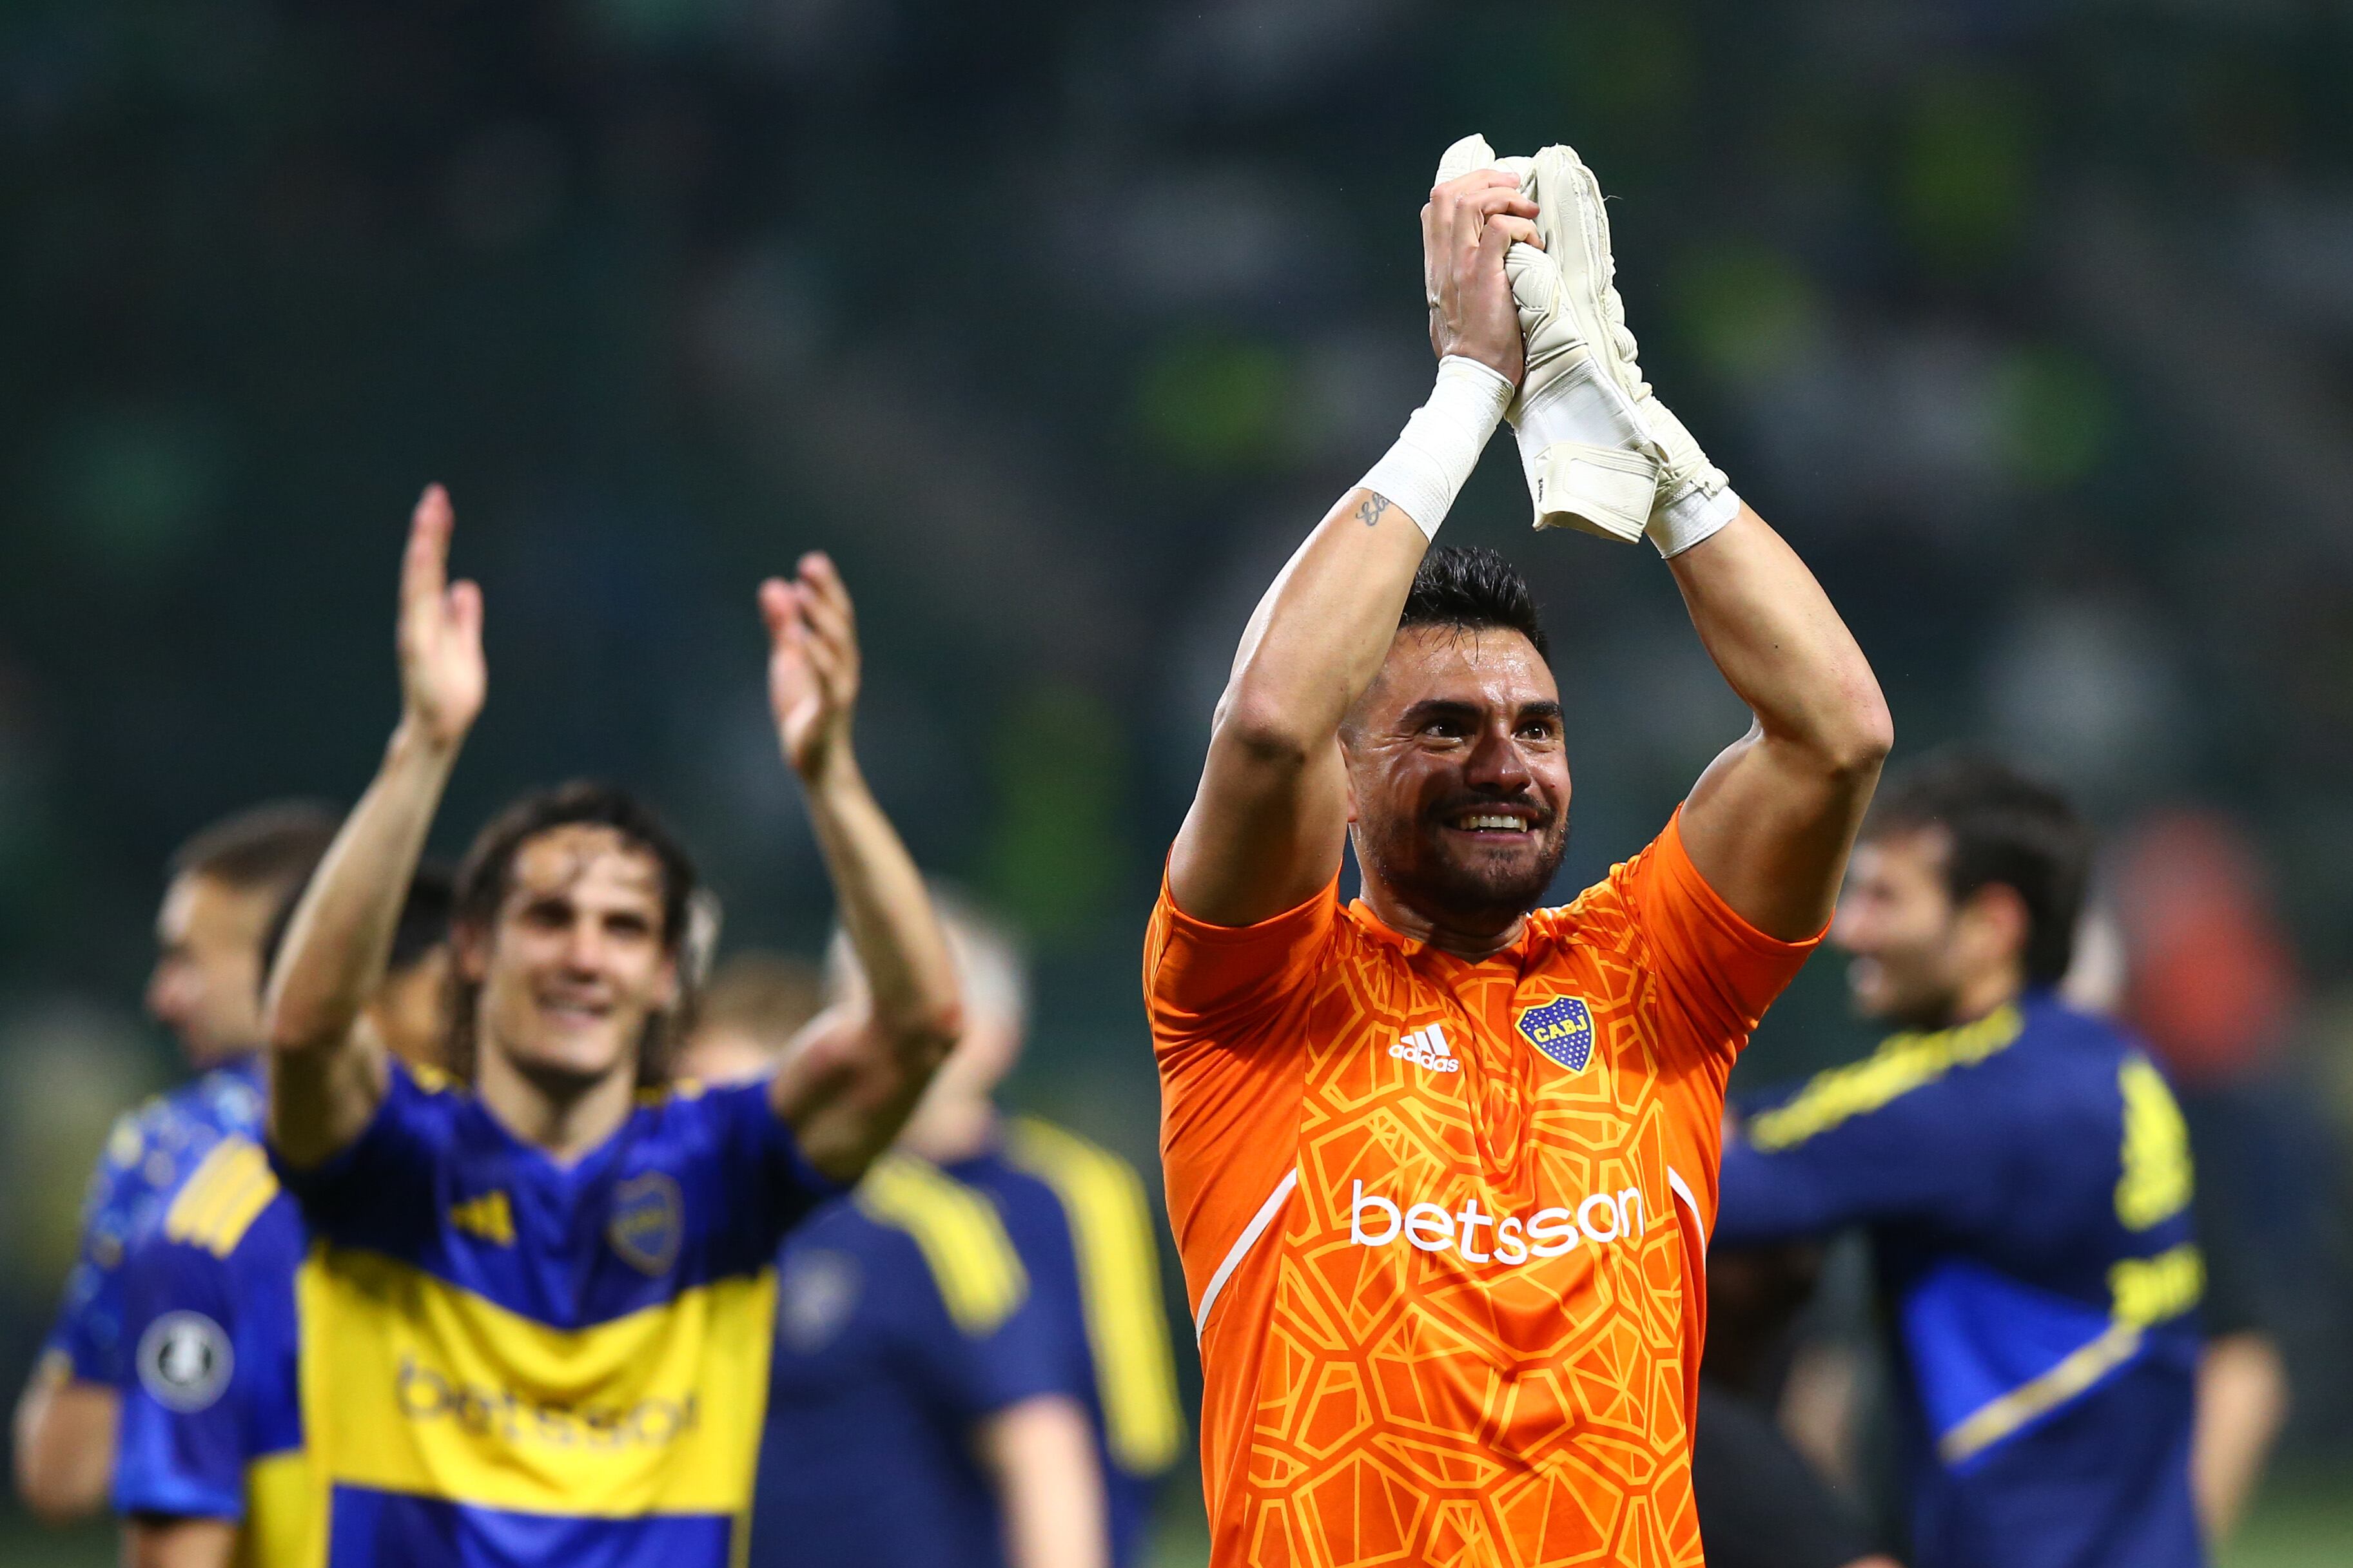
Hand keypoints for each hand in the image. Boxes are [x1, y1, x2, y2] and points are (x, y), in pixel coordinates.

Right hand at [395, 485, 484, 749]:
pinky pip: (417, 606)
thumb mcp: (465, 648)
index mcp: (430, 617)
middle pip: (424, 567)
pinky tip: (425, 554)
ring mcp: (416, 630)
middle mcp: (419, 618)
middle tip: (435, 494)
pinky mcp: (416, 645)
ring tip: (428, 515)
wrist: (441, 729)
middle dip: (430, 531)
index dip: (436, 537)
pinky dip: (420, 579)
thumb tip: (463, 587)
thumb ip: (463, 619)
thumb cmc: (452, 693)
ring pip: (418, 580)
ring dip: (425, 547)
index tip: (441, 504)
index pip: (433, 569)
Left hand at [761, 552, 860, 782]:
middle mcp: (844, 669)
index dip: (827, 588)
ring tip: (801, 594)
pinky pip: (825, 684)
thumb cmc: (805, 712)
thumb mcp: (789, 662)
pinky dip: (814, 660)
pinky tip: (798, 640)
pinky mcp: (827, 715)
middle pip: (840, 625)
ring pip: (836, 651)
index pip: (838, 615)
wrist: (817, 764)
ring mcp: (839, 692)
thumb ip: (782, 626)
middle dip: (826, 594)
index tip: (812, 561)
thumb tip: (773, 584)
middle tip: (810, 564)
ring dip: (820, 620)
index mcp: (837, 656)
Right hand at [1420, 169, 1538, 383]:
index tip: (1491, 191)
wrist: (1474, 375)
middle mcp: (1443, 260)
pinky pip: (1500, 229)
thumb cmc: (1470, 349)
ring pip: (1470, 202)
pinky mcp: (1485, 276)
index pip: (1433, 208)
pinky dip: (1521, 226)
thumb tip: (1474, 265)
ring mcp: (1462, 266)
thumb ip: (1455, 280)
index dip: (1462, 188)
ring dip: (1504, 196)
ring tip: (1528, 209)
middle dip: (1484, 178)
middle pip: (1447, 193)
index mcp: (1435, 266)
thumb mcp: (1449, 308)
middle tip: (1514, 185)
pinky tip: (1533, 243)